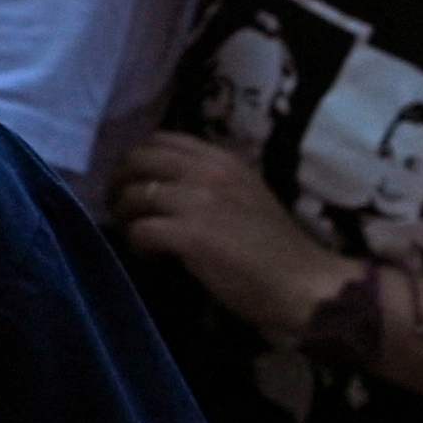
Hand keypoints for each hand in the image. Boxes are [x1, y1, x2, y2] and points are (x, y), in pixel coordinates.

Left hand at [111, 127, 352, 337]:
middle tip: (120, 207)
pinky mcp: (190, 234)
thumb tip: (165, 185)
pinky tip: (150, 256)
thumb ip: (211, 182)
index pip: (162, 139)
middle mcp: (209, 171)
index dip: (137, 159)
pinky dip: (136, 244)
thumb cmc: (275, 246)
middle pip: (138, 160)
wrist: (302, 282)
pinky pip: (140, 230)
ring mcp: (198, 201)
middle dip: (120, 182)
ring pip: (134, 195)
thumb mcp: (246, 194)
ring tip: (134, 234)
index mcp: (224, 159)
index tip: (132, 180)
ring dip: (124, 216)